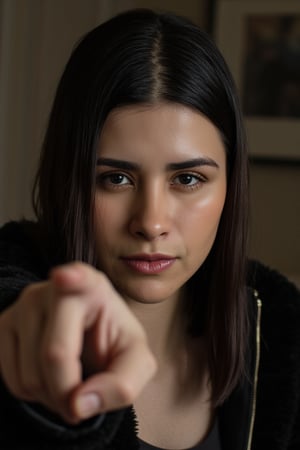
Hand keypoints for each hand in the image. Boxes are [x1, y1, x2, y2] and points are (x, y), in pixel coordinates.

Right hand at [0, 263, 155, 422]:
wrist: (86, 338)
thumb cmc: (112, 341)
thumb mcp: (135, 360)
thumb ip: (123, 384)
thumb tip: (78, 405)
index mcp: (92, 286)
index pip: (79, 277)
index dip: (72, 278)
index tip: (64, 277)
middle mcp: (54, 289)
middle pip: (54, 355)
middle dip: (70, 392)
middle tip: (86, 395)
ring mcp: (24, 305)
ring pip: (30, 376)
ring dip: (53, 398)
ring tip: (70, 380)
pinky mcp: (4, 324)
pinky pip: (12, 382)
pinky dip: (35, 396)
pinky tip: (50, 378)